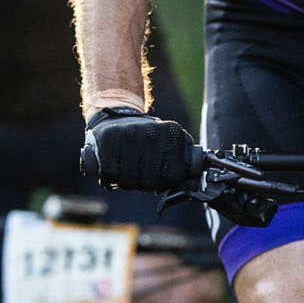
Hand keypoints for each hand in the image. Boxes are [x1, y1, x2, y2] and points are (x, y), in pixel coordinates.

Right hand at [81, 108, 198, 192]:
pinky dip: (111, 179)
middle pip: (151, 182)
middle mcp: (151, 133)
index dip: (166, 181)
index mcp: (172, 132)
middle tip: (141, 171)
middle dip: (145, 183)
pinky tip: (113, 170)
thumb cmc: (146, 138)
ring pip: (131, 182)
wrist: (115, 117)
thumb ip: (185, 162)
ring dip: (128, 182)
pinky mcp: (107, 142)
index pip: (175, 175)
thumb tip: (195, 185)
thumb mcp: (169, 142)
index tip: (160, 174)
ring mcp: (128, 137)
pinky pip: (112, 177)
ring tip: (127, 169)